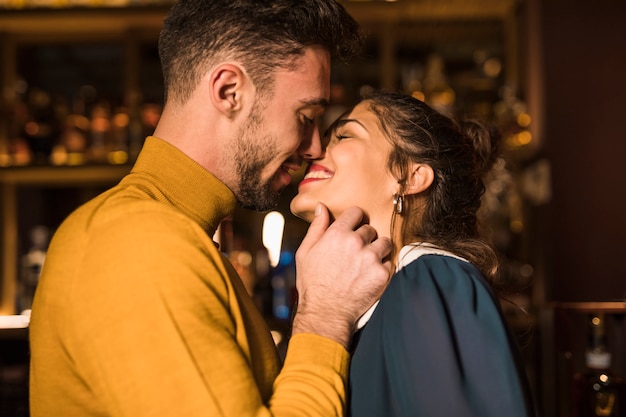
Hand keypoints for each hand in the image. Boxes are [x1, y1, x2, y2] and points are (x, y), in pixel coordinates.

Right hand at [292, 203, 392, 348]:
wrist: (326, 313)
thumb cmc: (313, 284)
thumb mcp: (305, 252)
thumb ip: (316, 227)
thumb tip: (321, 207)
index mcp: (336, 234)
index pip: (356, 212)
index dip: (355, 220)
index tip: (353, 229)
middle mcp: (355, 242)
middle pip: (370, 228)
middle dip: (364, 238)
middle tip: (356, 252)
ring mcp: (371, 258)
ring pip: (384, 242)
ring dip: (378, 250)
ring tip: (367, 262)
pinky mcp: (382, 274)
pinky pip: (390, 261)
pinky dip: (383, 267)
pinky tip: (370, 275)